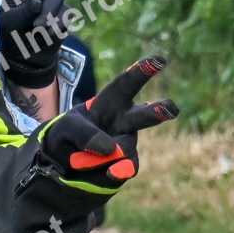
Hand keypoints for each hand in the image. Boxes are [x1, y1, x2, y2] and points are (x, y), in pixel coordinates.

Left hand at [0, 0, 72, 86]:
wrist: (28, 57)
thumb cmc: (12, 36)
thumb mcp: (8, 26)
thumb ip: (19, 14)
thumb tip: (37, 3)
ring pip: (54, 1)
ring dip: (43, 19)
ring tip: (33, 31)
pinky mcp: (65, 14)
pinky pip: (62, 18)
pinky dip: (52, 30)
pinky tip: (44, 36)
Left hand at [38, 54, 178, 190]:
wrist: (62, 165)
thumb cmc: (67, 135)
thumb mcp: (67, 127)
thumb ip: (85, 133)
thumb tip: (110, 149)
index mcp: (112, 101)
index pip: (126, 83)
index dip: (142, 70)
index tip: (159, 60)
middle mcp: (126, 120)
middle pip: (145, 115)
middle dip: (158, 111)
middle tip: (171, 109)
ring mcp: (127, 143)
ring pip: (123, 147)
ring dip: (98, 155)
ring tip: (76, 160)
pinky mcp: (126, 164)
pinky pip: (126, 167)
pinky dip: (119, 171)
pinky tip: (113, 173)